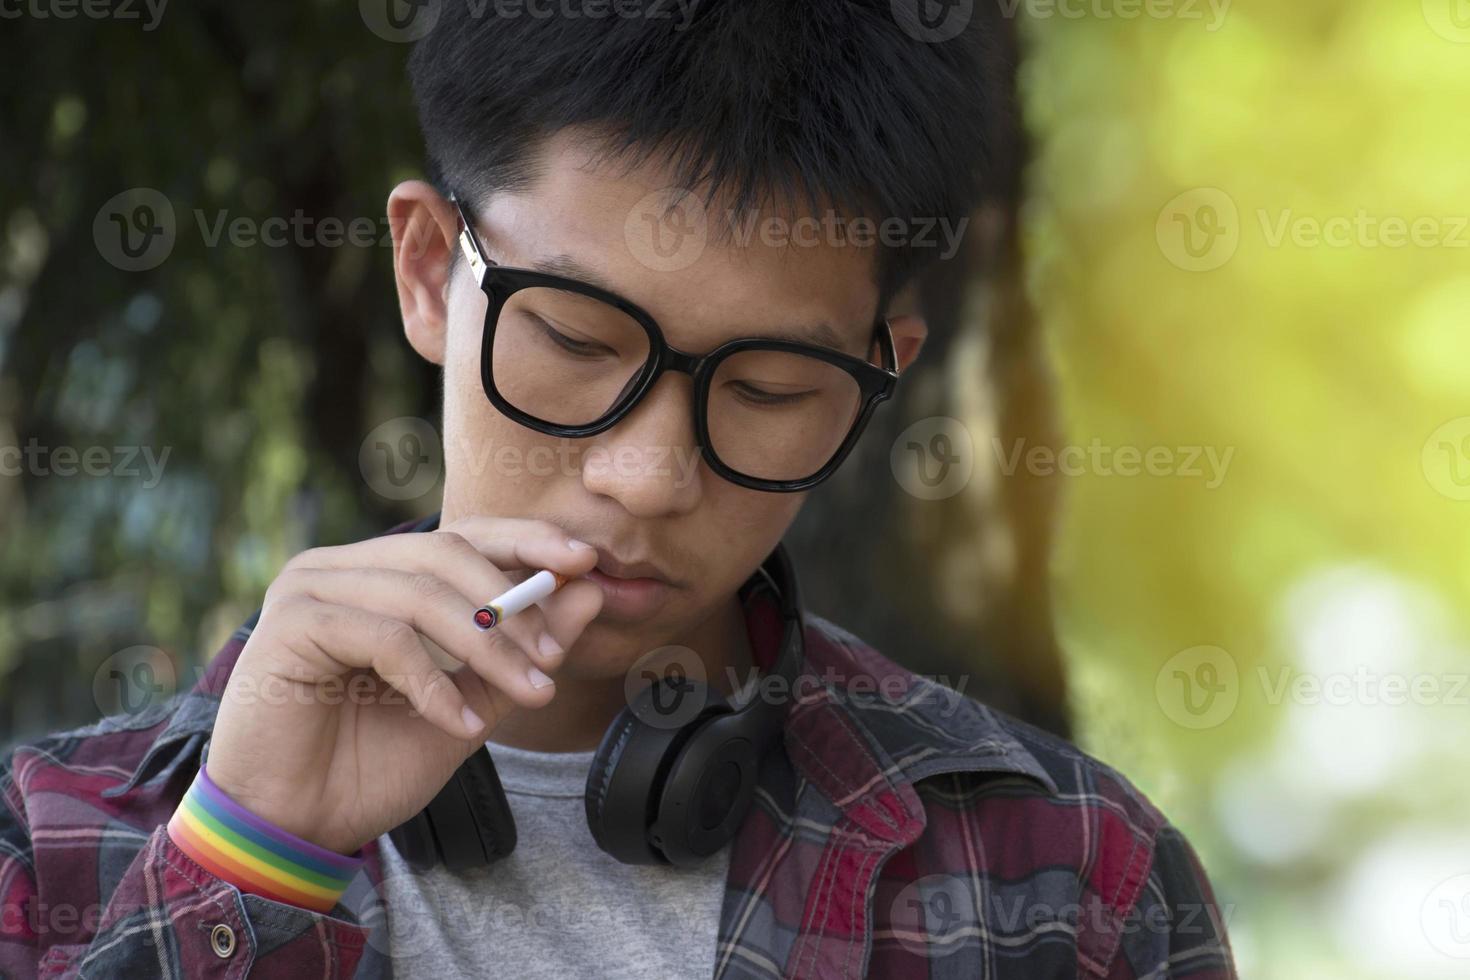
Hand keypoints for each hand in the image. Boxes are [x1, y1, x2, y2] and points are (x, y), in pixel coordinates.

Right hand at [204, 517, 603, 854]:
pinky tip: (459, 722)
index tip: (585, 561)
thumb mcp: (470, 704)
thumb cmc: (371, 765)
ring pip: (420, 593)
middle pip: (447, 550)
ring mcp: (309, 587)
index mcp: (380, 573)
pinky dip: (433, 681)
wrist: (295, 828)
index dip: (526, 539)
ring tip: (527, 693)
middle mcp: (342, 566)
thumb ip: (521, 650)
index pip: (463, 534)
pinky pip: (385, 637)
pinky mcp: (291, 623)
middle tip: (553, 656)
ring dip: (486, 646)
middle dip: (513, 602)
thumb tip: (588, 589)